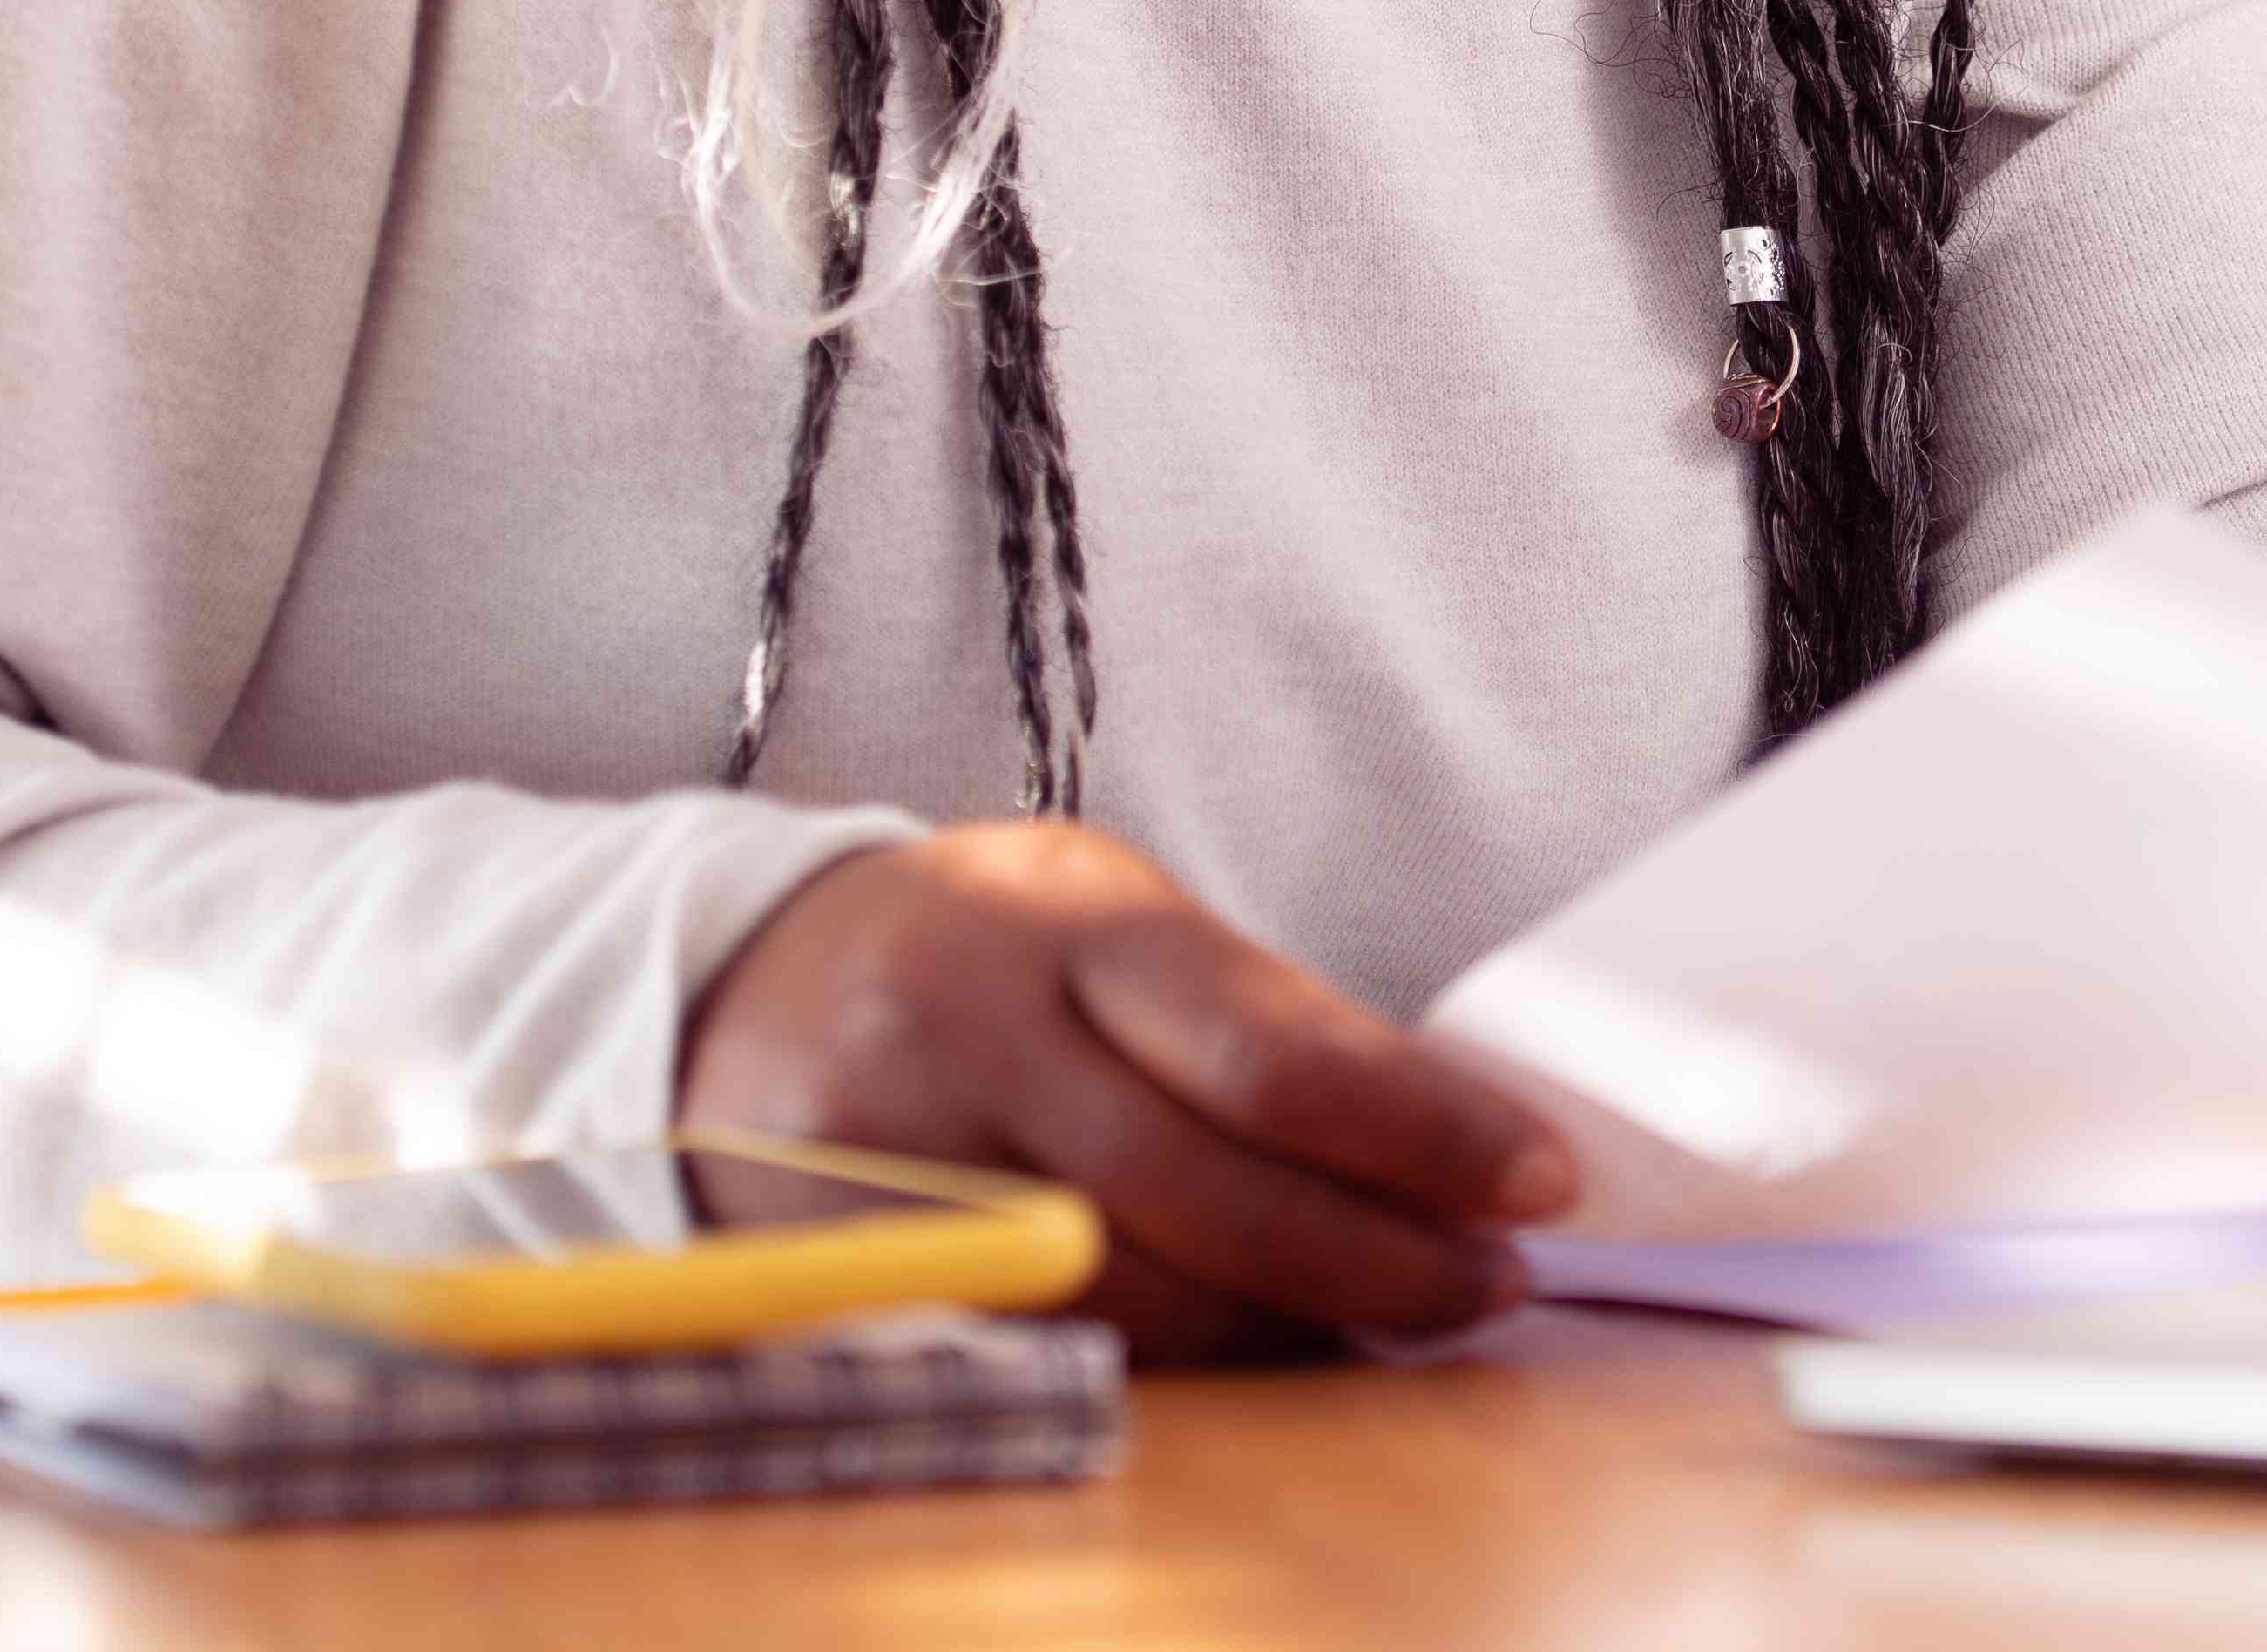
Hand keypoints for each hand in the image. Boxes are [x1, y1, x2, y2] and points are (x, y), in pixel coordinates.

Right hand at [675, 819, 1574, 1358]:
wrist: (728, 981)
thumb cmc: (979, 952)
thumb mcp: (1105, 924)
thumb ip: (1251, 1019)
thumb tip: (1448, 1136)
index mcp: (1057, 918)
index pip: (1265, 1045)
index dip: (1416, 1127)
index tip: (1538, 1177)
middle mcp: (966, 1031)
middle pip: (1206, 1191)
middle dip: (1377, 1256)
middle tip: (1491, 1283)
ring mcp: (894, 1158)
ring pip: (1135, 1290)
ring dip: (1291, 1319)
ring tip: (1399, 1311)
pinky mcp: (848, 1270)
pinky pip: (1052, 1341)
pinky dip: (1181, 1349)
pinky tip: (1263, 1335)